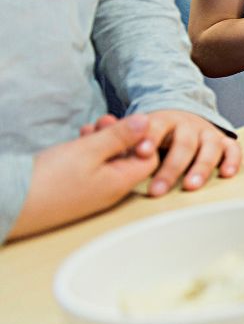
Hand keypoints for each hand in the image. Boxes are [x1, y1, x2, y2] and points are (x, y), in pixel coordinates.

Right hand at [9, 116, 159, 239]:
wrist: (11, 202)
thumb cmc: (49, 179)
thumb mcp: (88, 150)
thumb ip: (120, 136)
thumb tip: (146, 122)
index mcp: (120, 183)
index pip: (149, 159)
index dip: (142, 138)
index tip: (126, 125)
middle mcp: (110, 190)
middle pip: (129, 158)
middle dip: (121, 136)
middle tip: (104, 121)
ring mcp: (93, 191)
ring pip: (109, 160)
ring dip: (103, 140)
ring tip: (88, 128)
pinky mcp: (76, 189)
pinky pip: (93, 167)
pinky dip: (89, 150)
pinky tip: (79, 139)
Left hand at [96, 110, 241, 196]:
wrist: (180, 118)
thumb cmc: (153, 134)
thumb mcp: (136, 131)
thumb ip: (118, 134)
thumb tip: (90, 130)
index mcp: (162, 120)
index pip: (156, 127)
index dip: (150, 139)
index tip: (141, 153)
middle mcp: (187, 125)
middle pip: (183, 144)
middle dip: (171, 168)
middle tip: (157, 190)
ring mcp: (206, 132)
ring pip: (208, 148)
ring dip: (200, 168)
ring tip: (190, 186)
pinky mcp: (222, 141)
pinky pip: (232, 149)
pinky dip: (232, 160)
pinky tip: (226, 174)